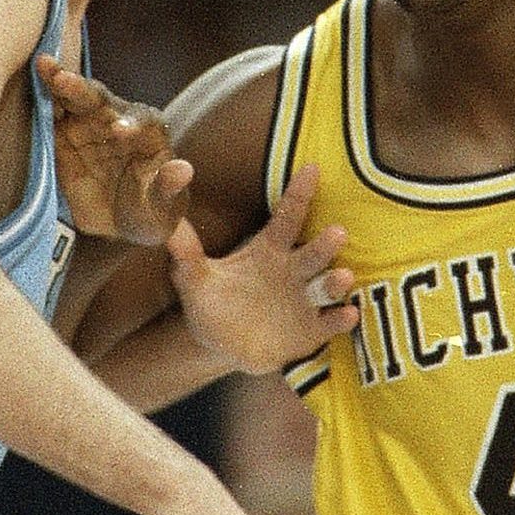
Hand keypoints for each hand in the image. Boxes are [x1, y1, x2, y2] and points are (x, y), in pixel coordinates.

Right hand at [37, 53, 192, 244]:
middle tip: (63, 78)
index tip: (119, 132)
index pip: (142, 122)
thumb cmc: (150, 212)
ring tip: (43, 66)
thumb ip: (169, 188)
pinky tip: (24, 88)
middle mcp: (116, 119)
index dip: (132, 124)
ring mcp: (86, 125)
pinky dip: (38, 103)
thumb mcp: (163, 209)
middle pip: (100, 100)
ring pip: (71, 99)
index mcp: (149, 133)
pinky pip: (48, 116)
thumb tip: (183, 169)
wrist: (120, 221)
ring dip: (57, 82)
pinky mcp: (61, 135)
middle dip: (82, 88)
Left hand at [169, 162, 357, 372]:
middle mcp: (293, 270)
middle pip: (313, 253)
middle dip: (326, 244)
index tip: (311, 168)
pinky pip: (330, 323)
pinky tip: (348, 314)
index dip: (298, 193)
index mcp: (269, 250)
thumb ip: (183, 247)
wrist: (220, 345)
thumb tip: (166, 216)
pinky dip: (340, 319)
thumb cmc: (211, 302)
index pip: (287, 216)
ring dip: (336, 280)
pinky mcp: (311, 330)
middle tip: (338, 232)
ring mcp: (305, 300)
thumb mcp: (193, 276)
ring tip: (343, 275)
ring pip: (326, 286)